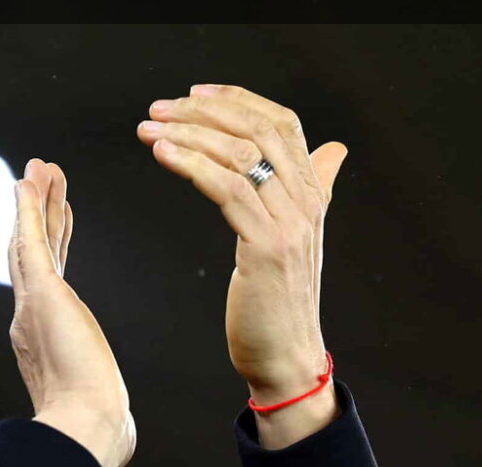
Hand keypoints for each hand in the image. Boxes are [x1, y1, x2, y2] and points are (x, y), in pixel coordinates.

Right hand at [8, 158, 135, 466]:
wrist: (86, 430)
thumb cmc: (96, 427)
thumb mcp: (98, 407)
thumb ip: (102, 408)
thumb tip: (122, 437)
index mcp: (41, 338)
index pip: (45, 277)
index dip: (49, 241)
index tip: (57, 212)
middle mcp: (28, 319)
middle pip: (30, 253)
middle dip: (36, 214)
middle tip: (39, 177)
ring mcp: (31, 305)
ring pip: (28, 241)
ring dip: (33, 203)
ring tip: (37, 168)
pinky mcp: (41, 296)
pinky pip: (31, 242)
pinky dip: (28, 211)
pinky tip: (28, 182)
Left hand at [135, 84, 347, 399]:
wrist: (286, 357)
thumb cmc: (278, 302)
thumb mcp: (296, 238)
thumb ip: (313, 189)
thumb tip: (332, 150)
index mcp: (312, 193)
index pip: (282, 123)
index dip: (239, 100)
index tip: (194, 94)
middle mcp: (307, 201)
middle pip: (258, 130)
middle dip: (204, 112)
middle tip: (159, 108)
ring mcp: (290, 223)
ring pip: (239, 155)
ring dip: (188, 134)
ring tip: (149, 130)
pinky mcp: (266, 247)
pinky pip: (227, 189)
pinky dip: (192, 165)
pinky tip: (163, 155)